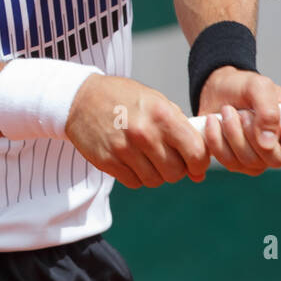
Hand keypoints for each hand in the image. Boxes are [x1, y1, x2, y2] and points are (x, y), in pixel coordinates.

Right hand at [66, 74, 210, 189]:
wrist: (81, 99)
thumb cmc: (123, 98)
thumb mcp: (156, 101)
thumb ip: (180, 128)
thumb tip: (199, 165)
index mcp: (162, 115)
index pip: (195, 152)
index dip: (199, 163)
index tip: (195, 163)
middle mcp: (144, 133)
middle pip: (176, 172)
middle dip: (176, 169)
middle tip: (168, 157)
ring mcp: (124, 149)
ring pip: (155, 180)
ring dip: (156, 173)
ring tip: (148, 157)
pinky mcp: (108, 162)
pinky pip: (134, 182)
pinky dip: (137, 176)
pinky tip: (132, 160)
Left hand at [197, 67, 280, 174]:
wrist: (218, 90)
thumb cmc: (244, 86)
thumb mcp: (259, 86)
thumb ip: (268, 110)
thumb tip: (268, 142)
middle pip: (278, 160)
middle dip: (253, 134)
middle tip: (243, 113)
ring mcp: (260, 158)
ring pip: (250, 162)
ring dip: (233, 134)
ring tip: (226, 112)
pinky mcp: (237, 162)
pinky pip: (229, 162)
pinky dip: (217, 140)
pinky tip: (214, 122)